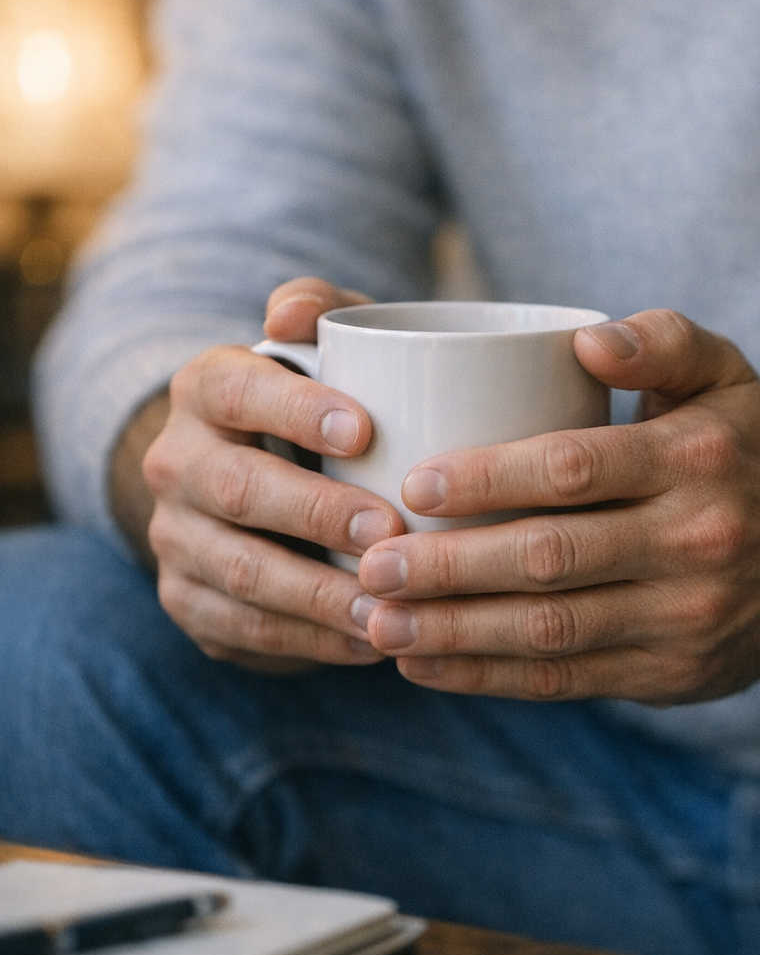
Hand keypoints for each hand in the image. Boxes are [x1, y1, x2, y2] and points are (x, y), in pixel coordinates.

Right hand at [139, 278, 406, 672]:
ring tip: (389, 605)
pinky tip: (369, 643)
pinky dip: (310, 641)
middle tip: (388, 529)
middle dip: (317, 514)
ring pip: (241, 572)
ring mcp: (176, 537)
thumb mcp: (326, 347)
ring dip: (319, 595)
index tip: (365, 430)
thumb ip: (322, 311)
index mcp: (205, 387)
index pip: (240, 392)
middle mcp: (176, 461)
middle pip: (239, 490)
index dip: (297, 411)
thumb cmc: (321, 403)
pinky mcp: (187, 601)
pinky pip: (245, 628)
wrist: (259, 479)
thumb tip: (293, 314)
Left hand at [353, 310, 759, 702]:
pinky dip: (488, 677)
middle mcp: (696, 540)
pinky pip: (569, 681)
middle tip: (369, 562)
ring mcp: (687, 617)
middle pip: (550, 559)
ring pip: (551, 632)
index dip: (487, 479)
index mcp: (697, 456)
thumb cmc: (747, 442)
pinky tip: (423, 664)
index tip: (412, 482)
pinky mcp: (674, 675)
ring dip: (454, 631)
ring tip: (375, 619)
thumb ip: (659, 340)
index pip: (574, 468)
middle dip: (449, 567)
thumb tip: (585, 341)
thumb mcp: (725, 371)